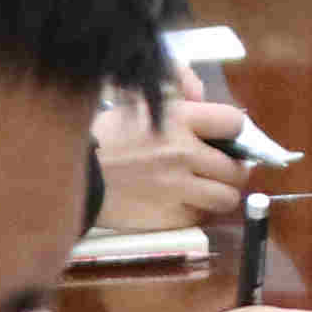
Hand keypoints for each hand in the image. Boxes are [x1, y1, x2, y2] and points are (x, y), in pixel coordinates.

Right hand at [93, 91, 251, 235]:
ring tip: (202, 189)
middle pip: (238, 168)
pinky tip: (177, 202)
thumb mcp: (140, 104)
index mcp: (179, 120)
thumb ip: (178, 93)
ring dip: (218, 193)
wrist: (74, 176)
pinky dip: (193, 211)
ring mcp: (179, 188)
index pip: (234, 123)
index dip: (231, 131)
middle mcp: (185, 154)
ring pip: (227, 198)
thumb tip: (202, 94)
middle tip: (215, 169)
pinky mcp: (170, 217)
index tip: (222, 138)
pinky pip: (200, 216)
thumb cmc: (105, 137)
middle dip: (229, 169)